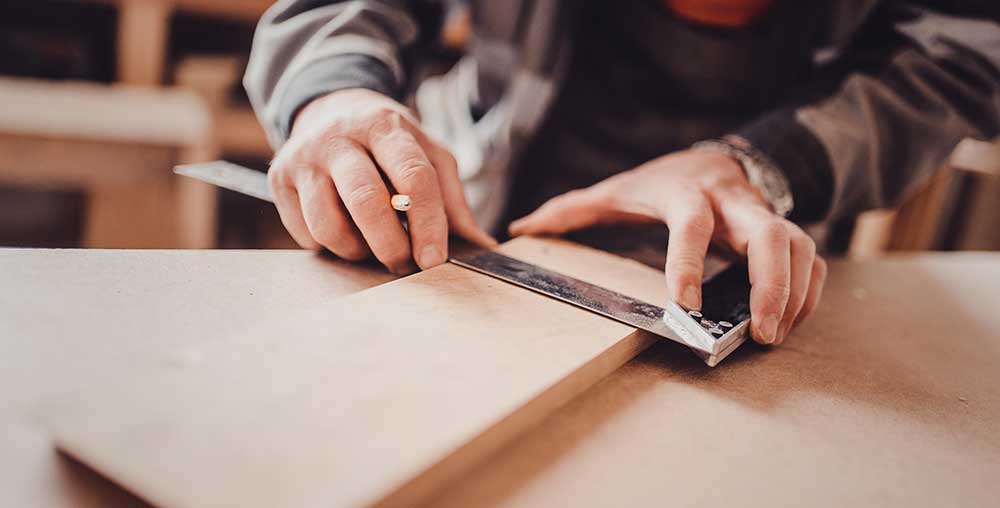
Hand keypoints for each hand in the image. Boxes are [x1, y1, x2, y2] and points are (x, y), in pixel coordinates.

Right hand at [269, 89, 496, 272]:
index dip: (427, 224)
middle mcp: (340, 137)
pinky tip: (346, 234)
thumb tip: (483, 246)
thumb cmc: (390, 144)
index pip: (413, 177)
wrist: (330, 109)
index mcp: (385, 126)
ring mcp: (304, 157)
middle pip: (366, 201)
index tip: (434, 260)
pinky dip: (330, 246)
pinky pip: (305, 233)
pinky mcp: (279, 178)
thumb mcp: (428, 155)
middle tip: (404, 264)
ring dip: (357, 250)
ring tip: (373, 247)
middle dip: (390, 245)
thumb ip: (453, 200)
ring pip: (329, 224)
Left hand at [509, 150, 826, 344]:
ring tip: (773, 334)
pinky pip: (810, 259)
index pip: (693, 226)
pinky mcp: (785, 227)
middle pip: (766, 235)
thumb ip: (570, 210)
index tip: (686, 304)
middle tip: (759, 330)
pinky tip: (790, 321)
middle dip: (769, 284)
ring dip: (793, 292)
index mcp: (686, 191)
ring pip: (798, 245)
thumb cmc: (660, 181)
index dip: (690, 263)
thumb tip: (520, 226)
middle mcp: (732, 200)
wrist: (715, 156)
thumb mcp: (615, 190)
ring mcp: (764, 212)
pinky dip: (807, 291)